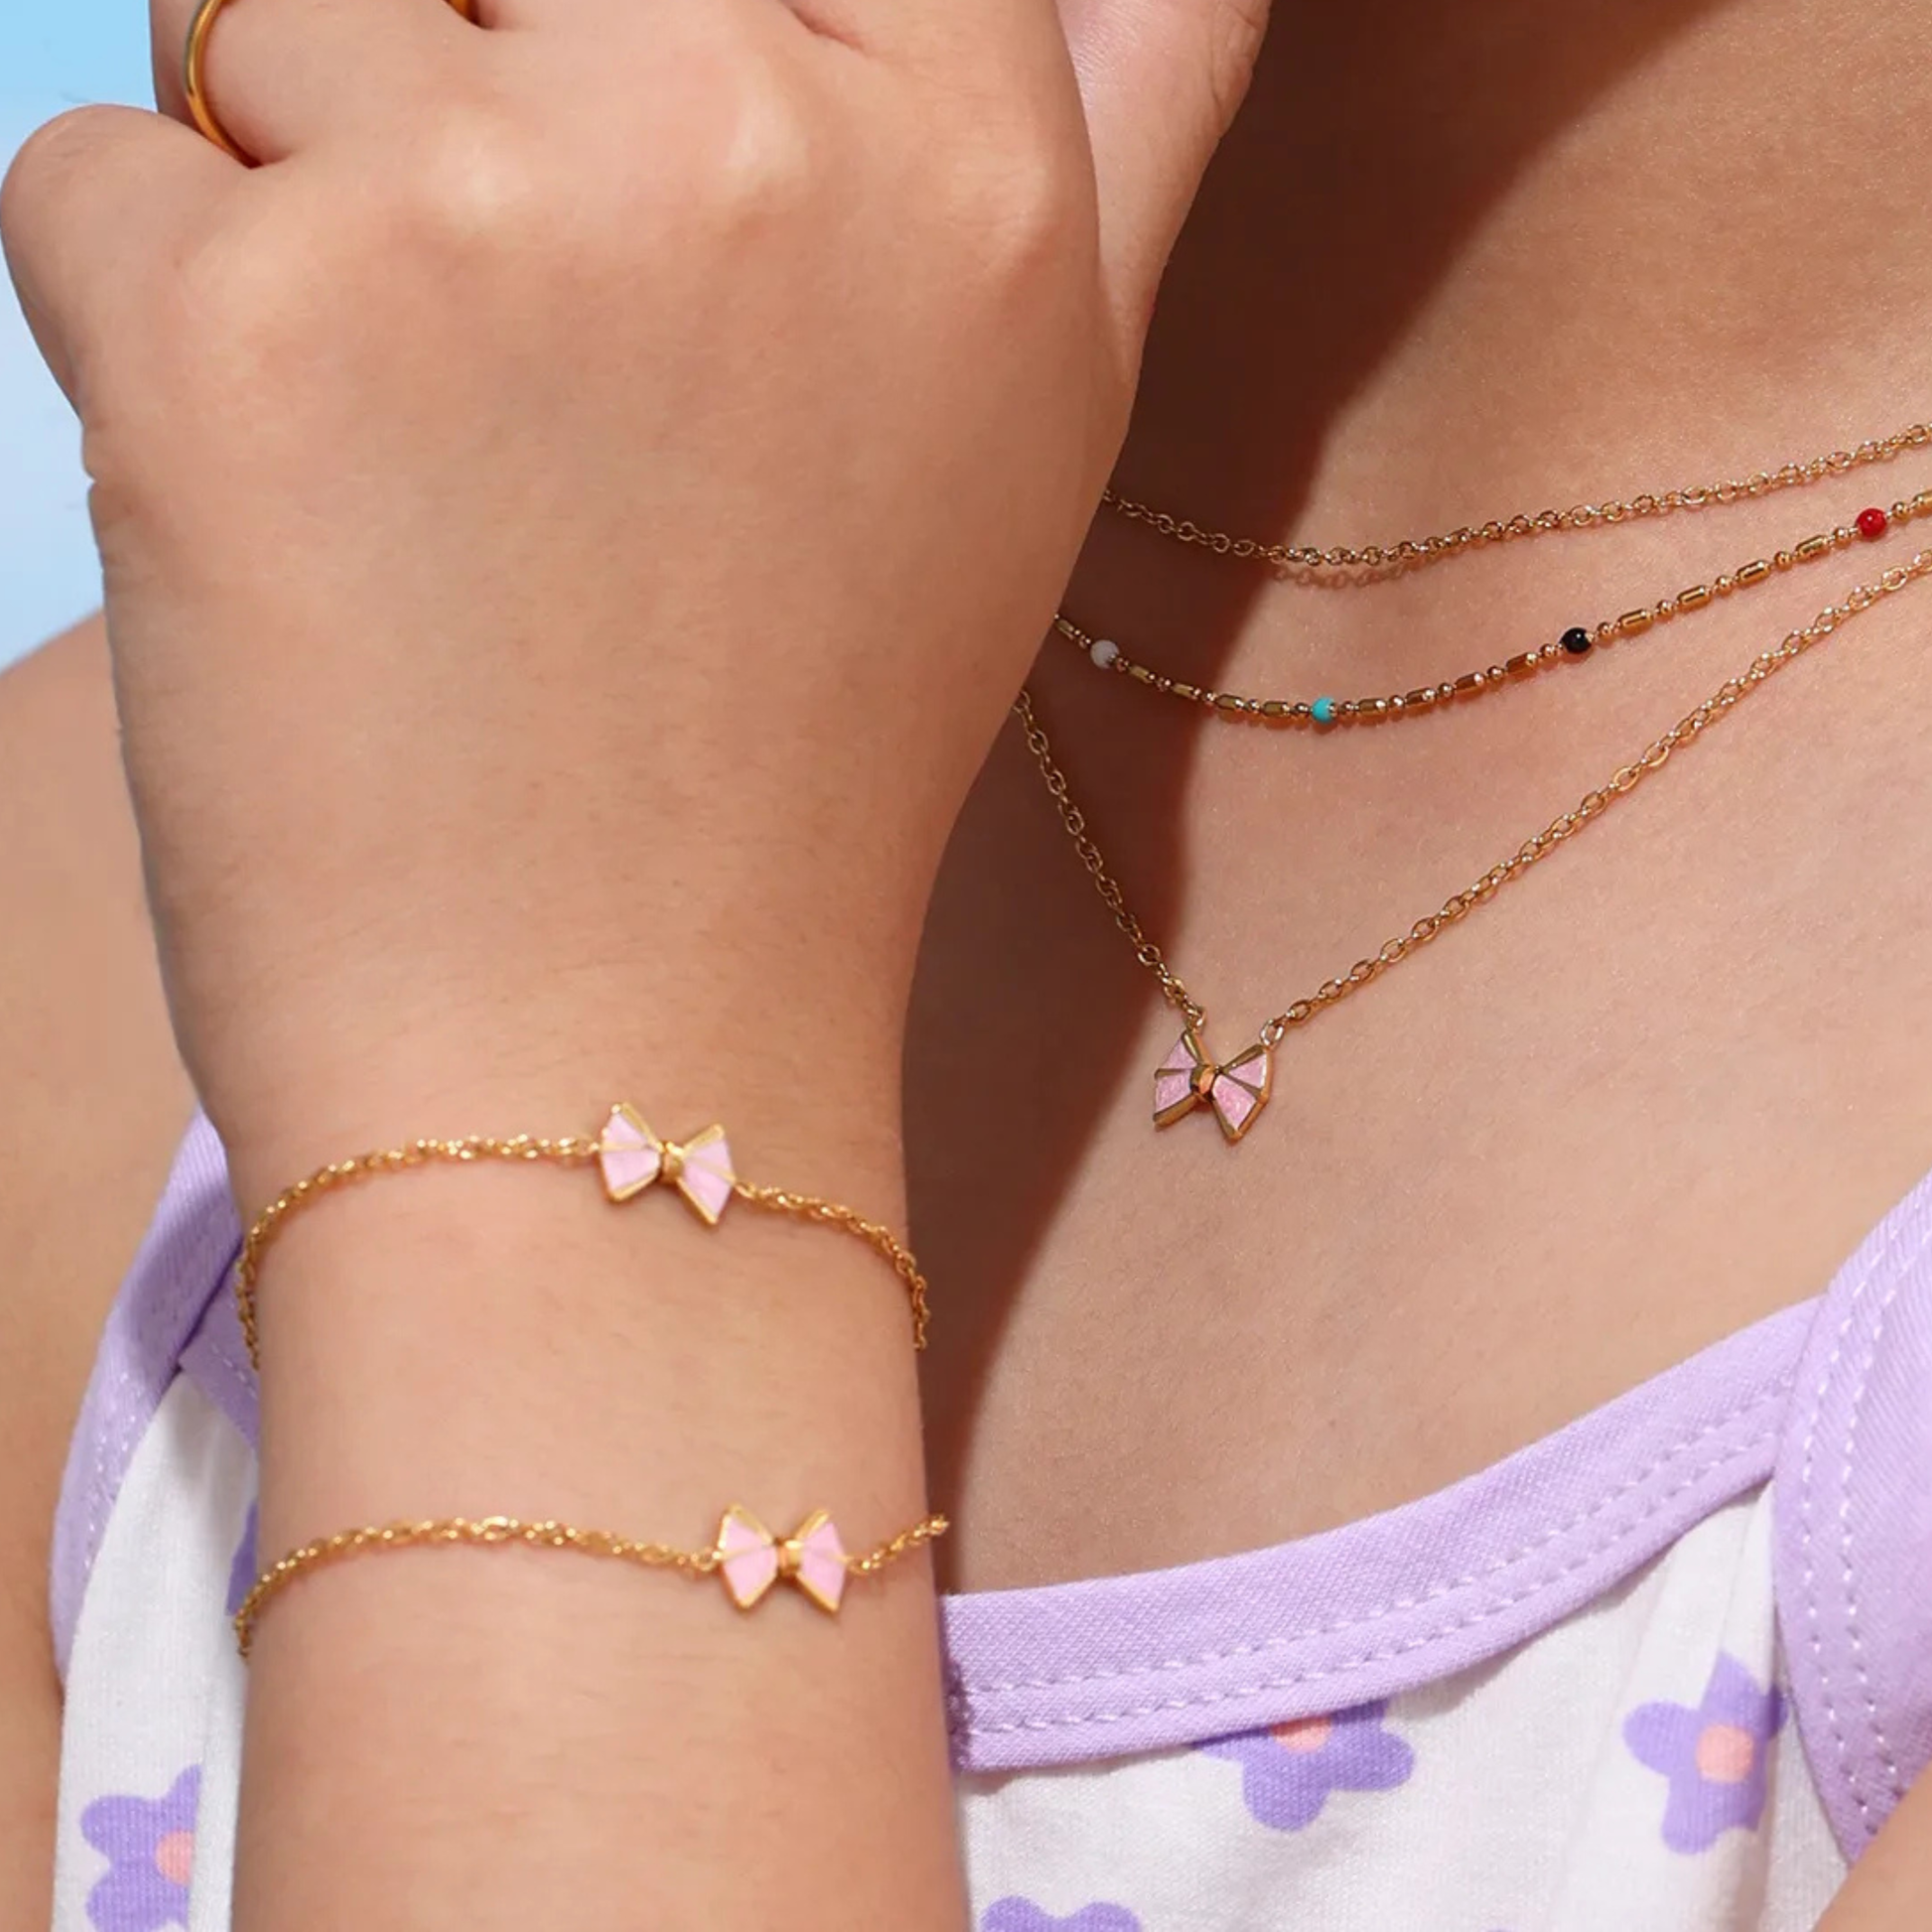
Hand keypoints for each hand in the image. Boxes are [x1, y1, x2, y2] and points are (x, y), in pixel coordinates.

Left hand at [2, 0, 1264, 1183]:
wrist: (617, 1051)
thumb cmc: (819, 745)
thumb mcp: (1047, 417)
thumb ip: (1132, 118)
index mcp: (969, 161)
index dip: (648, 36)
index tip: (637, 157)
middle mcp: (741, 137)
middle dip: (462, 89)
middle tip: (528, 367)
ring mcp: (479, 218)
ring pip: (260, 18)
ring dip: (298, 214)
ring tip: (430, 478)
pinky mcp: (224, 330)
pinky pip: (91, 180)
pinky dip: (149, 332)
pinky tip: (301, 530)